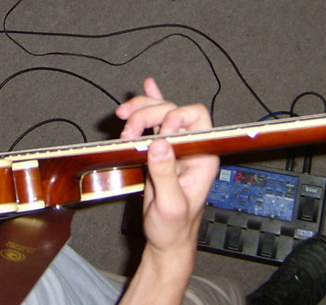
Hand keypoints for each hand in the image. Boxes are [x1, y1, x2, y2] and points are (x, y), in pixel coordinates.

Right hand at [116, 78, 218, 263]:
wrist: (166, 239)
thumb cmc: (174, 227)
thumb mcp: (171, 205)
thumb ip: (166, 174)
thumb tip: (159, 143)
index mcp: (203, 156)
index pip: (196, 119)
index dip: (176, 118)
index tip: (157, 135)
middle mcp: (191, 146)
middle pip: (173, 110)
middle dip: (148, 114)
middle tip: (128, 132)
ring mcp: (174, 146)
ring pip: (161, 111)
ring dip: (141, 109)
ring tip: (122, 117)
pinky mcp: (160, 149)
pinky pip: (156, 121)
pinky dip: (149, 104)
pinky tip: (147, 87)